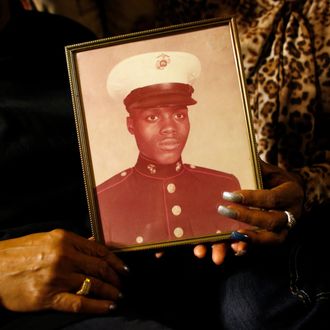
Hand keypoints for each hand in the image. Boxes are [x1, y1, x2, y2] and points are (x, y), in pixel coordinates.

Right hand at [0, 229, 127, 312]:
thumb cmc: (20, 252)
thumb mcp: (48, 239)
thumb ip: (73, 242)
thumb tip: (92, 242)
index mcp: (65, 239)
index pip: (99, 250)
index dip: (116, 261)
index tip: (125, 269)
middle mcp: (64, 256)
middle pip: (99, 268)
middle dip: (115, 278)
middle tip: (122, 284)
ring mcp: (57, 277)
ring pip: (93, 285)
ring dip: (110, 292)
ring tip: (118, 296)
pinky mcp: (48, 297)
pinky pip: (79, 302)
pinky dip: (97, 306)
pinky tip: (108, 307)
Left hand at [194, 160, 304, 264]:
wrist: (290, 194)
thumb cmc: (275, 180)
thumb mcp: (269, 170)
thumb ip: (256, 167)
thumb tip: (235, 154)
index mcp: (290, 193)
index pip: (271, 197)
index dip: (250, 198)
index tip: (228, 195)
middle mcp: (290, 213)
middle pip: (270, 220)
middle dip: (246, 217)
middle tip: (223, 211)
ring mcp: (284, 229)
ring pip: (270, 239)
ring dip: (249, 239)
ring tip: (229, 240)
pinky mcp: (275, 238)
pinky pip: (263, 247)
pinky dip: (248, 248)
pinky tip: (234, 248)